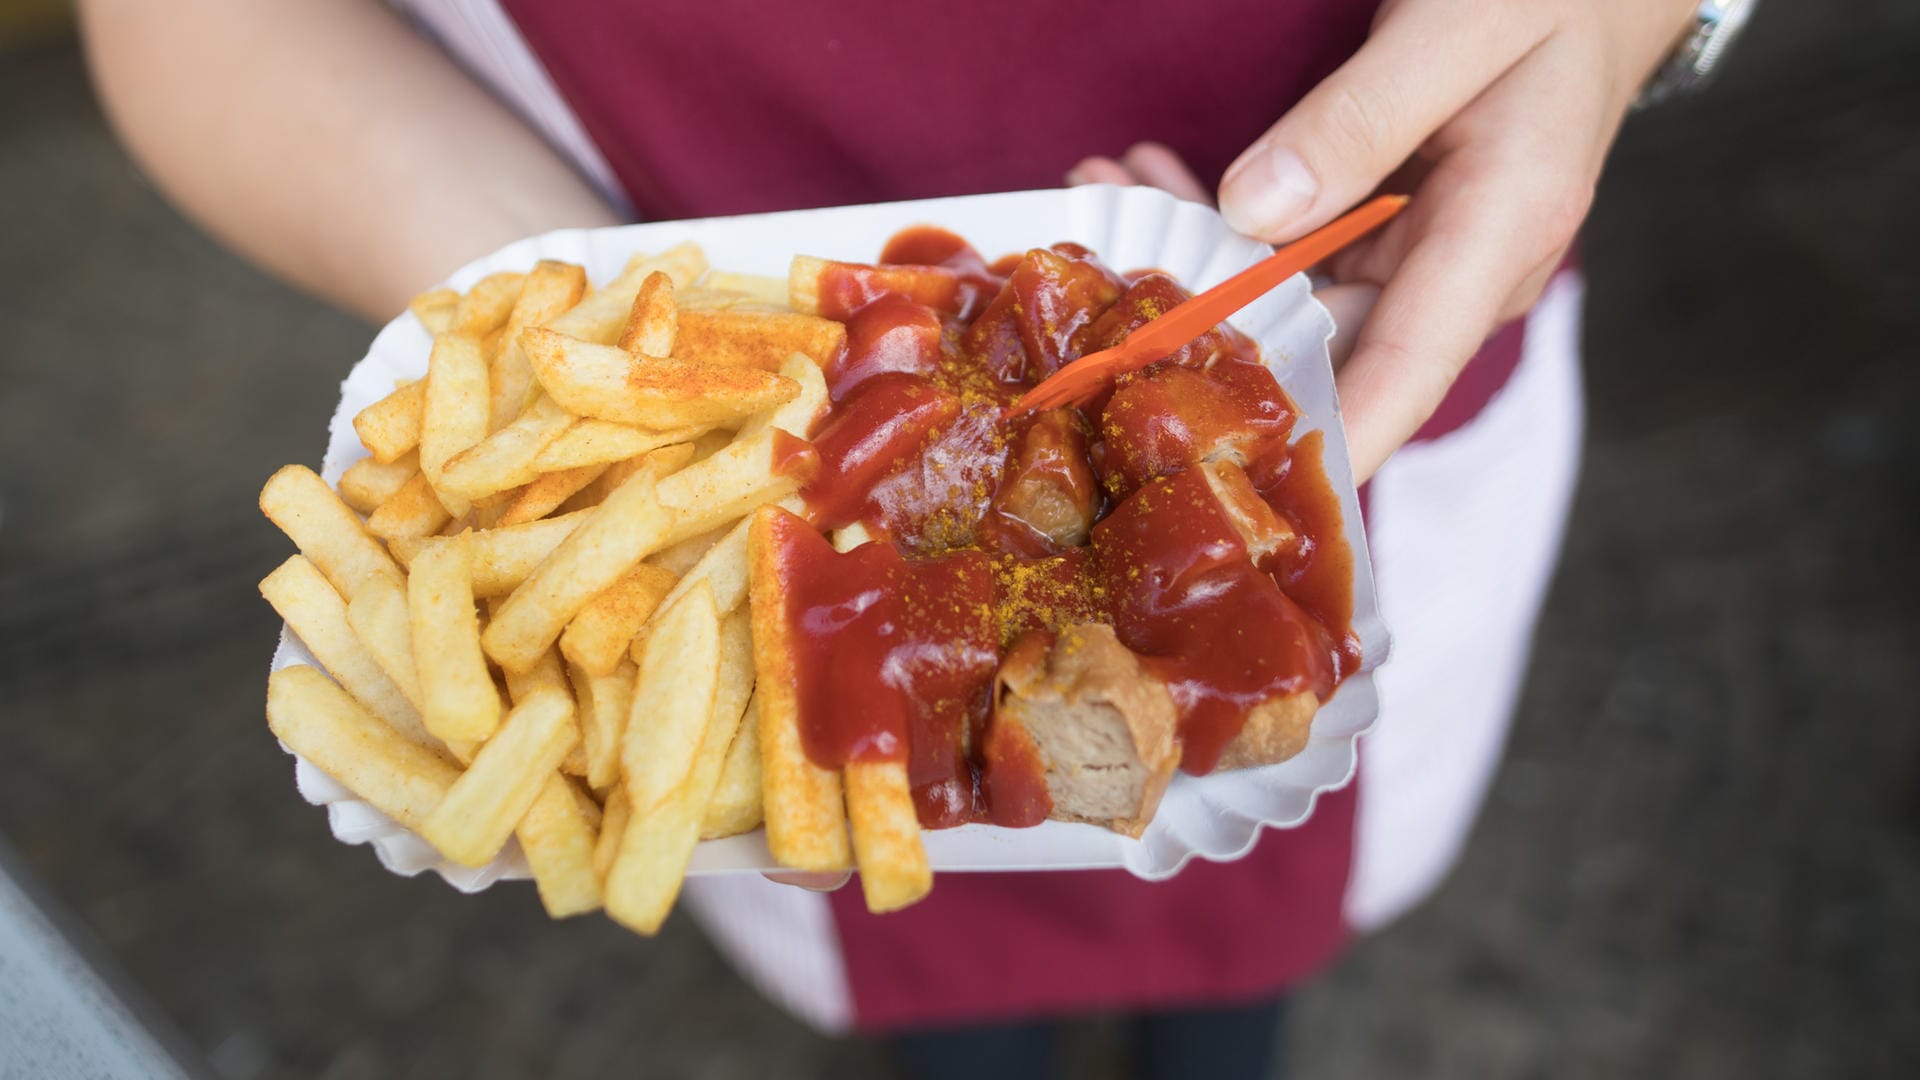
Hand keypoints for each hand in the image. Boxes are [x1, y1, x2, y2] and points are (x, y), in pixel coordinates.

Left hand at [1077, 0, 1694, 480]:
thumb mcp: (1459, 27)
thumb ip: (1360, 119)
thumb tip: (1255, 210)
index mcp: (1501, 231)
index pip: (1405, 376)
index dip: (1323, 442)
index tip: (1243, 489)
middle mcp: (1462, 269)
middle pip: (1323, 345)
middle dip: (1204, 325)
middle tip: (1099, 274)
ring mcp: (1424, 256)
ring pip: (1292, 298)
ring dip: (1197, 258)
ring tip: (1105, 194)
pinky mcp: (1392, 233)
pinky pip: (1296, 252)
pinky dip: (1224, 220)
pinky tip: (1151, 178)